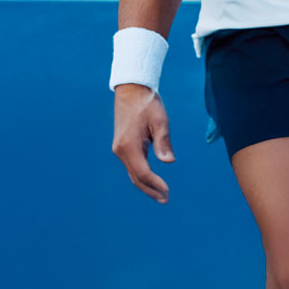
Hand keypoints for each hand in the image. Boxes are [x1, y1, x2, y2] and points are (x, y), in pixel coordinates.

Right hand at [112, 83, 174, 202]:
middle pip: (136, 177)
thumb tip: (169, 161)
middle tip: (165, 199)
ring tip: (161, 194)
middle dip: (151, 190)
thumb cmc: (147, 103)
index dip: (155, 184)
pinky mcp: (122, 145)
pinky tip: (151, 179)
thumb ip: (163, 141)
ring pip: (133, 172)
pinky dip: (141, 174)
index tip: (167, 191)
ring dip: (146, 184)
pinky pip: (132, 165)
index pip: (143, 172)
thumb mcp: (159, 120)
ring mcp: (119, 148)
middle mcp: (120, 150)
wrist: (131, 89)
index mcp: (128, 145)